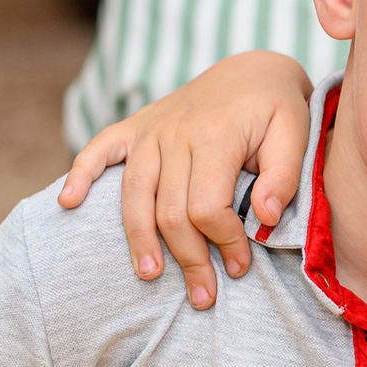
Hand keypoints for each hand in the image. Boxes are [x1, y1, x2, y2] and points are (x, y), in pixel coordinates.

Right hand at [57, 51, 315, 307]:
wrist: (252, 70)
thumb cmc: (277, 109)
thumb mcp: (298, 134)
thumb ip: (284, 176)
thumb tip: (265, 218)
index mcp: (216, 137)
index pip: (207, 207)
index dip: (223, 244)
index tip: (239, 267)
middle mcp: (176, 133)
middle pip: (169, 210)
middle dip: (187, 259)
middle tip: (203, 296)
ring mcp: (151, 130)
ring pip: (134, 193)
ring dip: (138, 238)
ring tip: (148, 275)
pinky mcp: (136, 127)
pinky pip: (99, 149)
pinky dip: (80, 174)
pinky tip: (68, 203)